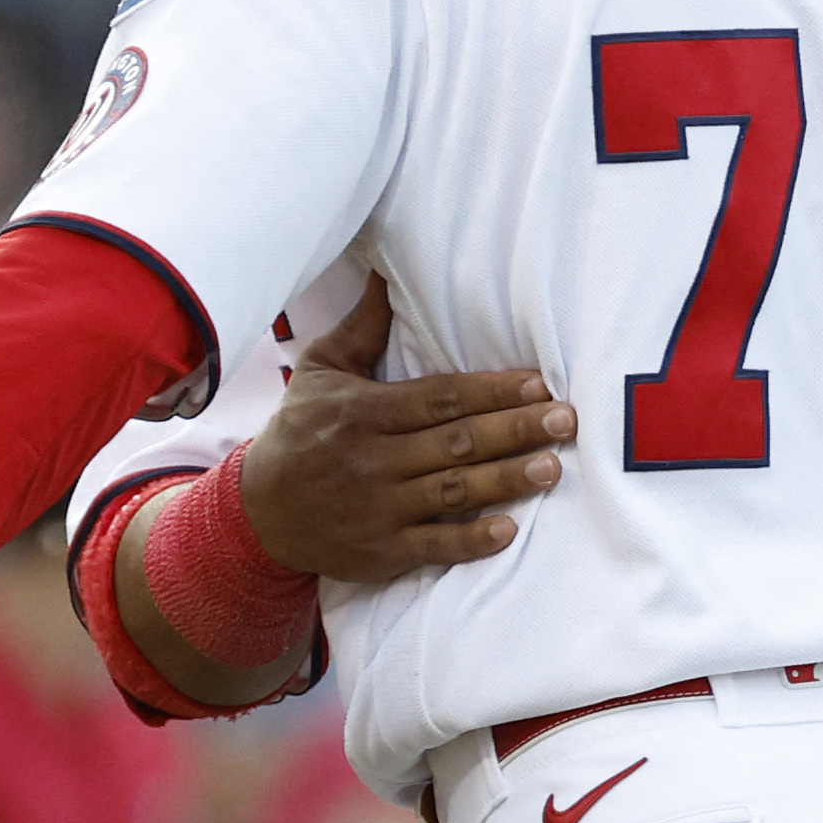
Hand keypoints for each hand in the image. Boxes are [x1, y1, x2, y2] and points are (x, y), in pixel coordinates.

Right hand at [241, 275, 576, 583]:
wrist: (258, 511)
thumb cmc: (300, 431)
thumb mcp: (320, 371)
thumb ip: (363, 327)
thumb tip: (386, 272)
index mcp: (364, 411)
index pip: (440, 397)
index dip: (491, 390)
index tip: (538, 384)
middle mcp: (373, 459)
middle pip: (455, 442)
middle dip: (514, 429)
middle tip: (564, 420)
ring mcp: (378, 508)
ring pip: (453, 491)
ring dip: (506, 479)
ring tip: (552, 467)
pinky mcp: (380, 551)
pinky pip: (432, 545)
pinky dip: (469, 540)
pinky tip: (506, 531)